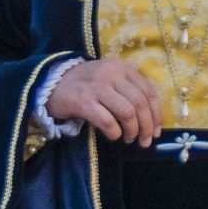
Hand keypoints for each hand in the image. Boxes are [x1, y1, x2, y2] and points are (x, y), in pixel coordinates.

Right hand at [45, 57, 163, 144]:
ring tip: (129, 138)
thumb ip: (128, 90)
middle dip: (147, 126)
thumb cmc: (85, 84)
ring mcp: (96, 87)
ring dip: (132, 130)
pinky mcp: (83, 101)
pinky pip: (108, 121)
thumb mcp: (109, 78)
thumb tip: (151, 119)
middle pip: (140, 103)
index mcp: (121, 67)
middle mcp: (111, 74)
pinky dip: (115, 132)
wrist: (50, 83)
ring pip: (127, 112)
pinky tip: (113, 136)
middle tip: (145, 141)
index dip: (156, 114)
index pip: (148, 91)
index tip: (157, 130)